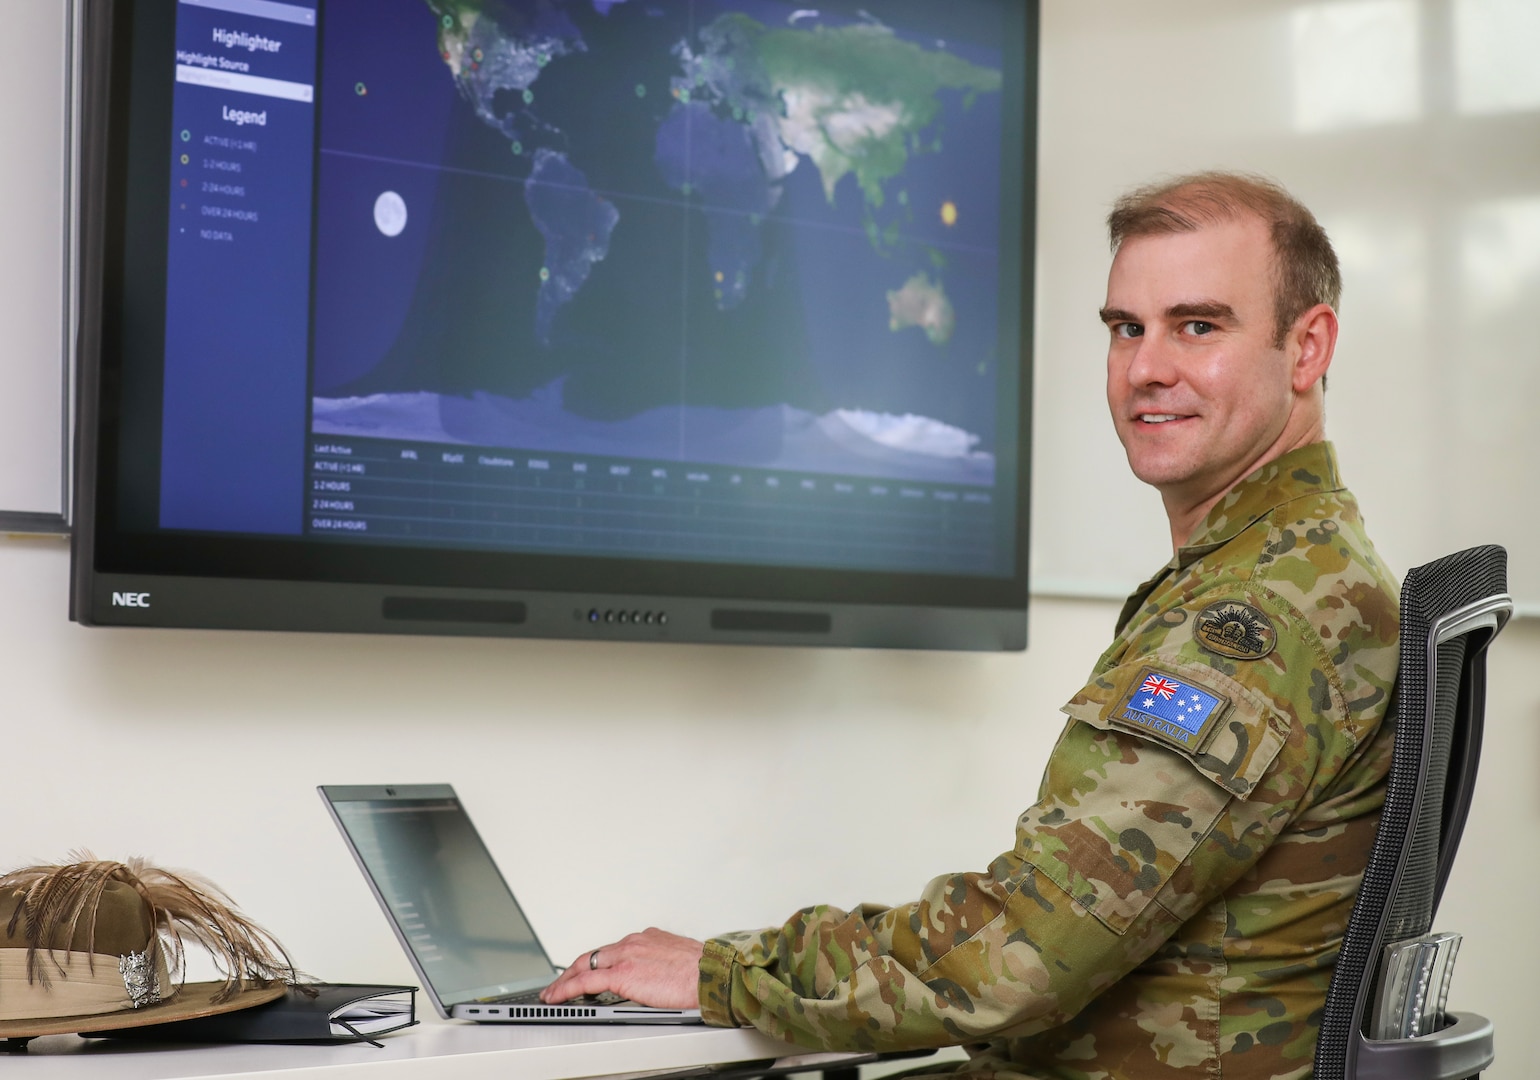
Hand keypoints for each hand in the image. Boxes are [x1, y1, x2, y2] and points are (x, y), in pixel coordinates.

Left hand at [541, 927, 704, 1008]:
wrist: (709, 974)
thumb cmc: (702, 971)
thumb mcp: (678, 958)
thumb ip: (661, 962)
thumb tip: (660, 975)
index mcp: (646, 938)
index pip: (613, 950)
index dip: (596, 962)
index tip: (589, 970)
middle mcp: (633, 942)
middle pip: (593, 955)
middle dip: (573, 969)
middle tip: (560, 981)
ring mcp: (625, 956)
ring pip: (584, 965)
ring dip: (564, 980)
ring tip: (553, 993)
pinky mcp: (621, 974)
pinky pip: (585, 982)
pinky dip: (566, 989)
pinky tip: (557, 997)